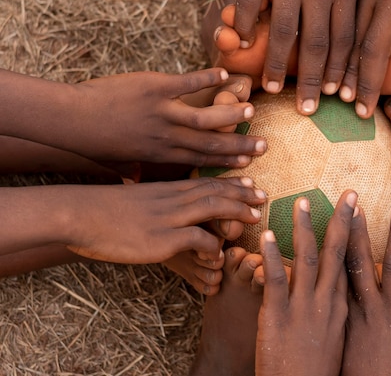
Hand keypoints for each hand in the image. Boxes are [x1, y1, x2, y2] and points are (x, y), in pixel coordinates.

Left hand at [0, 68, 265, 168]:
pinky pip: (187, 82)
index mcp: (162, 154)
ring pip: (205, 117)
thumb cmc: (94, 143)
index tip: (247, 163)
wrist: (74, 120)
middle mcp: (168, 135)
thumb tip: (135, 184)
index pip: (201, 159)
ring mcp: (164, 111)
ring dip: (229, 115)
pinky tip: (224, 74)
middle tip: (263, 145)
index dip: (227, 161)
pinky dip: (206, 77)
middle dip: (239, 144)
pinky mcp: (155, 88)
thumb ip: (132, 173)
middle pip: (211, 142)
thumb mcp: (116, 164)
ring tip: (251, 110)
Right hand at [59, 177, 265, 262]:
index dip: (232, 183)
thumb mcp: (138, 199)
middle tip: (263, 197)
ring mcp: (169, 216)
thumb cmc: (105, 210)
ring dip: (238, 212)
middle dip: (243, 193)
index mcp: (168, 189)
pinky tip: (219, 257)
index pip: (207, 181)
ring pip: (214, 208)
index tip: (251, 183)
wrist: (79, 214)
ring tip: (256, 218)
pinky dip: (214, 247)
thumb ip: (158, 202)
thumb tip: (169, 210)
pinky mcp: (163, 238)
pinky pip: (199, 240)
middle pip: (217, 191)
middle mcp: (173, 198)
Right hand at [234, 0, 359, 113]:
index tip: (339, 98)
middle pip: (317, 44)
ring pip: (282, 30)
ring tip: (271, 88)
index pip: (346, 40)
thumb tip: (354, 38)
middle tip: (309, 110)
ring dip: (277, 64)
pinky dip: (246, 23)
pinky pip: (251, 0)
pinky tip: (243, 44)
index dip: (342, 72)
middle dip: (313, 81)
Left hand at [255, 191, 356, 375]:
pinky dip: (271, 255)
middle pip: (338, 254)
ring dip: (305, 228)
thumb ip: (339, 309)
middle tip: (350, 192)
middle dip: (344, 221)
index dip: (356, 233)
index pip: (353, 261)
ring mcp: (304, 308)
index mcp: (345, 306)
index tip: (358, 209)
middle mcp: (329, 302)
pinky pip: (275, 280)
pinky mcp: (278, 317)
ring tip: (302, 200)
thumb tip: (341, 289)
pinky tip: (265, 233)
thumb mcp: (341, 339)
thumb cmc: (324, 373)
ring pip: (307, 259)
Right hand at [342, 205, 390, 375]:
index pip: (333, 265)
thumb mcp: (334, 342)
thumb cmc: (347, 375)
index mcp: (340, 310)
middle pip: (356, 258)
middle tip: (352, 195)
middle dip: (354, 225)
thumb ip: (333, 313)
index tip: (327, 211)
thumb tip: (323, 291)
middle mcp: (363, 306)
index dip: (331, 236)